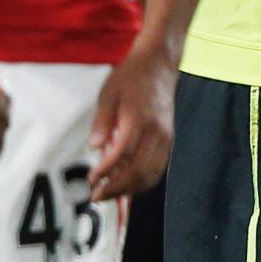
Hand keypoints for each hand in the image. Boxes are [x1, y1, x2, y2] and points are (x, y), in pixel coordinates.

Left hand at [89, 39, 174, 202]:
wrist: (159, 65)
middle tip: (97, 196)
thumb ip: (102, 120)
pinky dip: (143, 182)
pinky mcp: (168, 141)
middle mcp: (156, 131)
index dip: (106, 171)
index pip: (123, 153)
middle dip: (117, 188)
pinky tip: (128, 186)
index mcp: (139, 118)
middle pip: (138, 169)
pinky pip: (158, 169)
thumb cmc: (131, 77)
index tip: (92, 180)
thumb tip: (95, 146)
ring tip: (110, 195)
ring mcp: (165, 138)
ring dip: (130, 189)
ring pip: (151, 174)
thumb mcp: (109, 92)